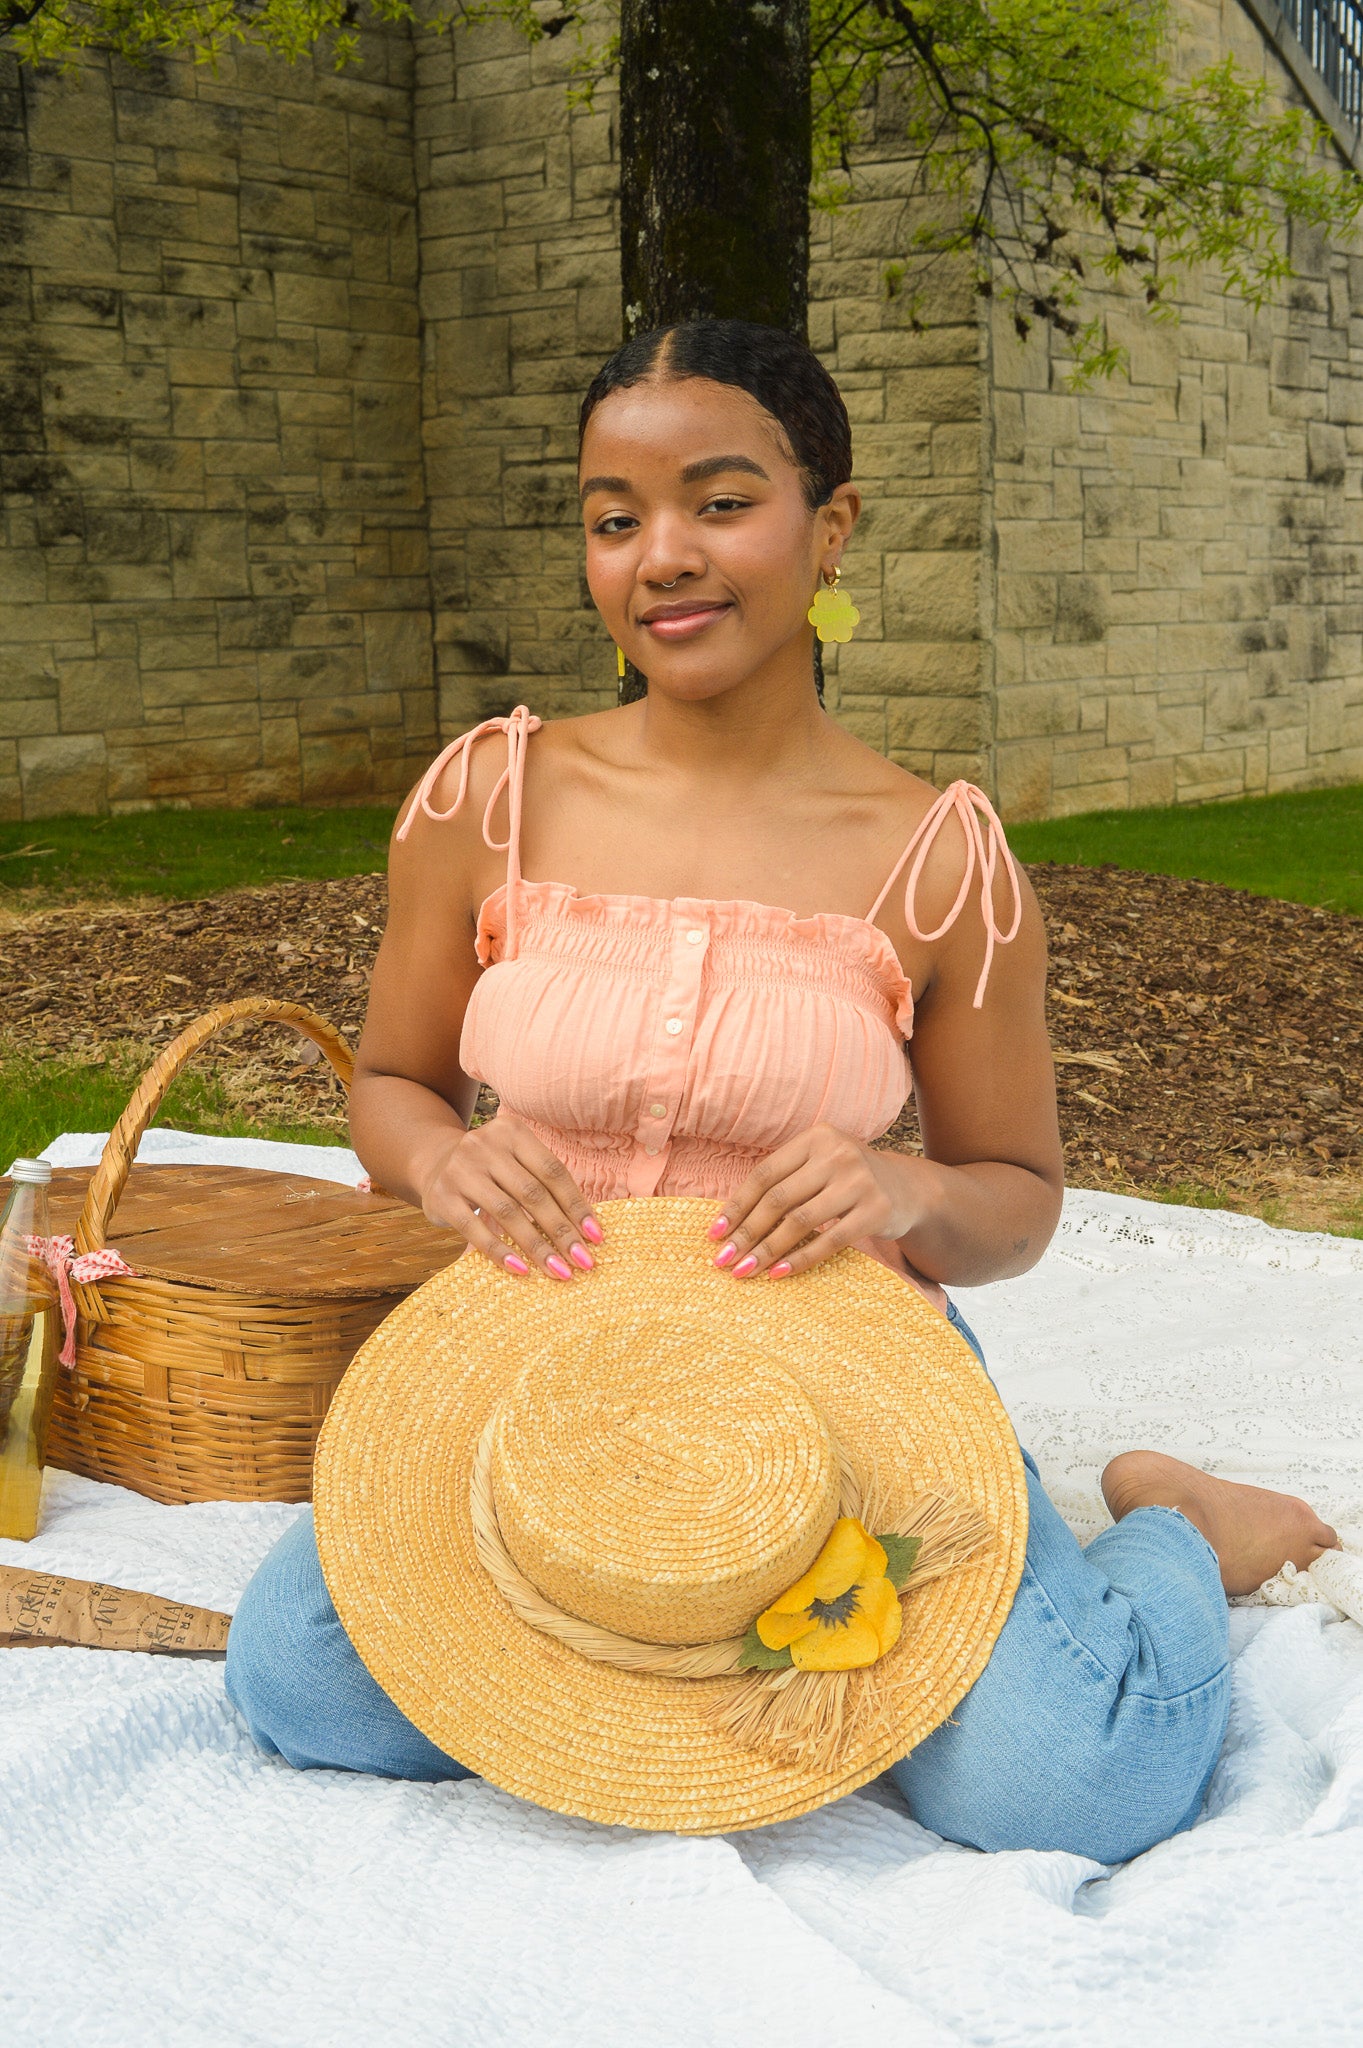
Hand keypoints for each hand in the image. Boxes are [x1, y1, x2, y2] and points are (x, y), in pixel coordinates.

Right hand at [417, 1117, 602, 1280]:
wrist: (434, 1163)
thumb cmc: (492, 1170)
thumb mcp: (516, 1163)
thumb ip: (545, 1185)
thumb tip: (587, 1230)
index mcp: (512, 1132)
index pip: (553, 1172)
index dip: (577, 1205)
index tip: (596, 1237)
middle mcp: (485, 1145)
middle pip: (533, 1194)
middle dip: (562, 1231)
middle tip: (583, 1261)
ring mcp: (460, 1170)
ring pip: (508, 1212)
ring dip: (537, 1246)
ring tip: (558, 1270)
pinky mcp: (442, 1196)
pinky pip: (475, 1229)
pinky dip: (500, 1251)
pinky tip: (521, 1270)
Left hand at [707, 1123, 924, 1278]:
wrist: (908, 1190)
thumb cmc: (847, 1180)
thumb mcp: (819, 1166)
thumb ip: (783, 1182)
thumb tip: (729, 1222)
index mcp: (816, 1138)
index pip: (765, 1174)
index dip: (736, 1205)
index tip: (714, 1234)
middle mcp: (837, 1154)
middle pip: (778, 1199)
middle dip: (746, 1233)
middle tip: (723, 1260)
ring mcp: (859, 1182)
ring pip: (800, 1221)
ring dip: (767, 1250)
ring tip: (745, 1271)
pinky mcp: (876, 1211)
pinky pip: (830, 1241)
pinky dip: (800, 1259)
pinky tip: (778, 1273)